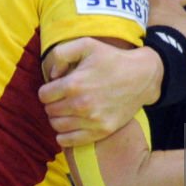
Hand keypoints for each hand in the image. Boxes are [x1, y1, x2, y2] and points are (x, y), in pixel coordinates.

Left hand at [40, 38, 161, 146]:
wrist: (141, 76)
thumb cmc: (112, 58)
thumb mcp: (86, 44)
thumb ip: (60, 54)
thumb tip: (51, 76)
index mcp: (74, 84)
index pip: (44, 95)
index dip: (47, 90)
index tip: (57, 87)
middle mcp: (81, 105)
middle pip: (49, 111)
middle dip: (53, 103)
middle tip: (63, 97)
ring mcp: (92, 120)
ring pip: (57, 126)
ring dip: (57, 118)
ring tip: (66, 110)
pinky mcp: (101, 131)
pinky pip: (69, 141)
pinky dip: (63, 136)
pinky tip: (69, 125)